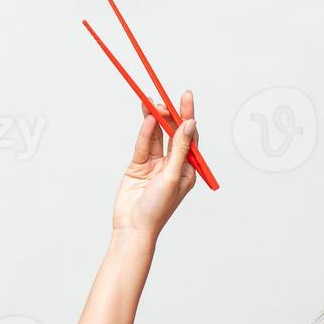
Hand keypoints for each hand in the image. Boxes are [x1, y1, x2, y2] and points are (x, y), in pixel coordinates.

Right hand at [112, 89, 199, 238]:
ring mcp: (155, 165)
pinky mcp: (138, 165)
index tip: (185, 96)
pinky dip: (145, 132)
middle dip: (169, 115)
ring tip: (151, 101)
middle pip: (173, 133)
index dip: (188, 115)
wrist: (133, 227)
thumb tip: (190, 124)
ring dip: (155, 119)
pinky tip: (146, 119)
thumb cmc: (158, 208)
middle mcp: (173, 165)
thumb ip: (180, 149)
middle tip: (164, 98)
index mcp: (188, 169)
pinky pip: (143, 144)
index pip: (190, 137)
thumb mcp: (172, 175)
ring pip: (156, 136)